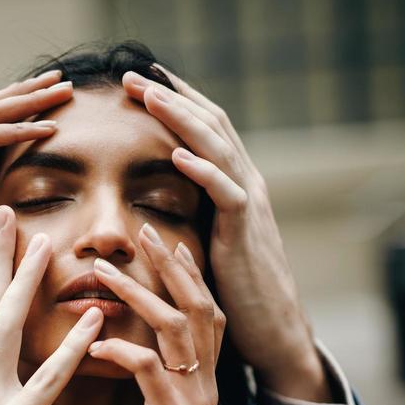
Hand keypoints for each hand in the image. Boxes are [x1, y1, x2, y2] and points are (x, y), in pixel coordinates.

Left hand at [86, 224, 223, 404]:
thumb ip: (163, 384)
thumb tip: (145, 351)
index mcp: (204, 382)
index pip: (205, 312)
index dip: (189, 273)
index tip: (167, 239)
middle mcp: (206, 384)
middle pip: (196, 306)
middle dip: (169, 264)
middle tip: (141, 229)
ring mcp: (193, 402)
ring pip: (174, 328)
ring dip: (138, 294)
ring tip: (102, 271)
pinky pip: (150, 372)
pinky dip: (123, 349)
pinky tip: (96, 338)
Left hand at [122, 71, 330, 402]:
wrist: (272, 329)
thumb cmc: (234, 293)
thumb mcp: (206, 245)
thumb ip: (187, 219)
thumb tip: (150, 209)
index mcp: (231, 186)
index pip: (202, 130)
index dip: (173, 102)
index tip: (137, 82)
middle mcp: (243, 186)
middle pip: (209, 126)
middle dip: (171, 97)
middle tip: (131, 75)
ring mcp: (248, 208)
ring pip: (218, 149)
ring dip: (181, 120)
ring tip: (149, 95)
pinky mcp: (245, 237)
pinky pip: (227, 195)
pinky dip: (204, 172)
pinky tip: (178, 155)